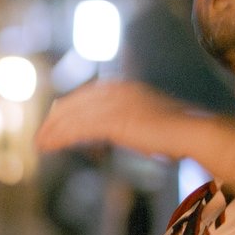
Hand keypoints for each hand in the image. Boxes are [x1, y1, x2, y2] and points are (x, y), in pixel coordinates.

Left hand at [35, 78, 192, 157]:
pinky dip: (62, 138)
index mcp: (123, 87)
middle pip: (75, 104)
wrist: (193, 130)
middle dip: (55, 120)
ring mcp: (114, 105)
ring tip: (40, 144)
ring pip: (74, 117)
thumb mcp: (146, 119)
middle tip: (40, 135)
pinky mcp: (114, 121)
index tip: (53, 119)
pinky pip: (80, 129)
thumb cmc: (176, 131)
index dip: (67, 109)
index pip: (86, 96)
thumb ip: (127, 121)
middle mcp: (116, 91)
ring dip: (54, 131)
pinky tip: (51, 146)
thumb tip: (115, 130)